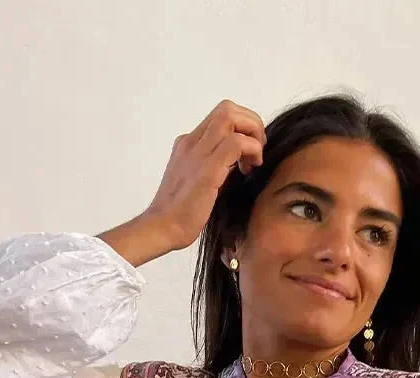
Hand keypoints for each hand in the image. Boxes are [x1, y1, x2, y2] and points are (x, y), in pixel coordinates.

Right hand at [142, 99, 265, 252]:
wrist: (162, 227)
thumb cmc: (180, 214)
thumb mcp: (199, 183)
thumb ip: (216, 168)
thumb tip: (240, 165)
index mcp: (188, 145)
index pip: (221, 117)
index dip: (242, 128)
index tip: (248, 153)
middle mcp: (192, 142)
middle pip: (228, 108)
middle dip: (251, 124)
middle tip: (257, 151)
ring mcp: (198, 153)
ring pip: (232, 116)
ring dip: (253, 134)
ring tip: (255, 161)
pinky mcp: (208, 169)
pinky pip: (236, 142)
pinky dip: (251, 150)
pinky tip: (249, 170)